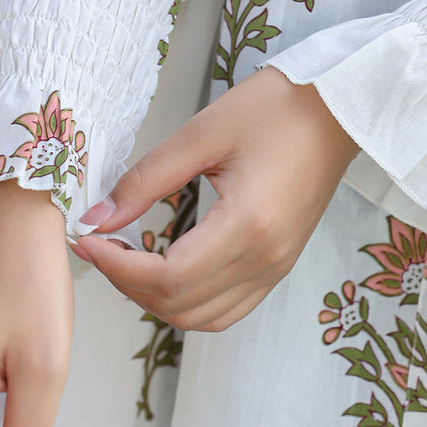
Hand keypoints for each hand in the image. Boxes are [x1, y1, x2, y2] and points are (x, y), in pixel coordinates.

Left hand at [71, 67, 358, 331]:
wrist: (339, 108)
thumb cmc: (278, 108)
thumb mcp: (202, 132)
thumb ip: (146, 180)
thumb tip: (98, 218)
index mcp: (248, 224)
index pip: (169, 277)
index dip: (119, 268)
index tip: (87, 240)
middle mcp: (266, 258)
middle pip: (182, 306)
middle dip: (129, 285)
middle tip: (101, 246)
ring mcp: (277, 266)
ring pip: (204, 318)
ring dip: (157, 299)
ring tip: (129, 259)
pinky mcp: (280, 263)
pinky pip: (229, 308)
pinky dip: (190, 301)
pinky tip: (167, 269)